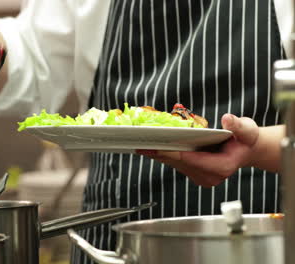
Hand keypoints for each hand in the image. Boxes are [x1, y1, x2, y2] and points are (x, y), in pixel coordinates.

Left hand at [136, 114, 259, 187]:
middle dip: (159, 153)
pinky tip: (151, 147)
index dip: (172, 153)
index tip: (156, 147)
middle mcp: (210, 177)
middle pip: (179, 163)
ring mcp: (202, 178)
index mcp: (222, 167)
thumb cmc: (246, 138)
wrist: (246, 149)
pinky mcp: (195, 175)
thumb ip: (238, 125)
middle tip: (139, 144)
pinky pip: (176, 164)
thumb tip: (227, 120)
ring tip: (140, 144)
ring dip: (158, 155)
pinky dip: (164, 155)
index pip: (191, 160)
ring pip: (175, 165)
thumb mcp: (246, 129)